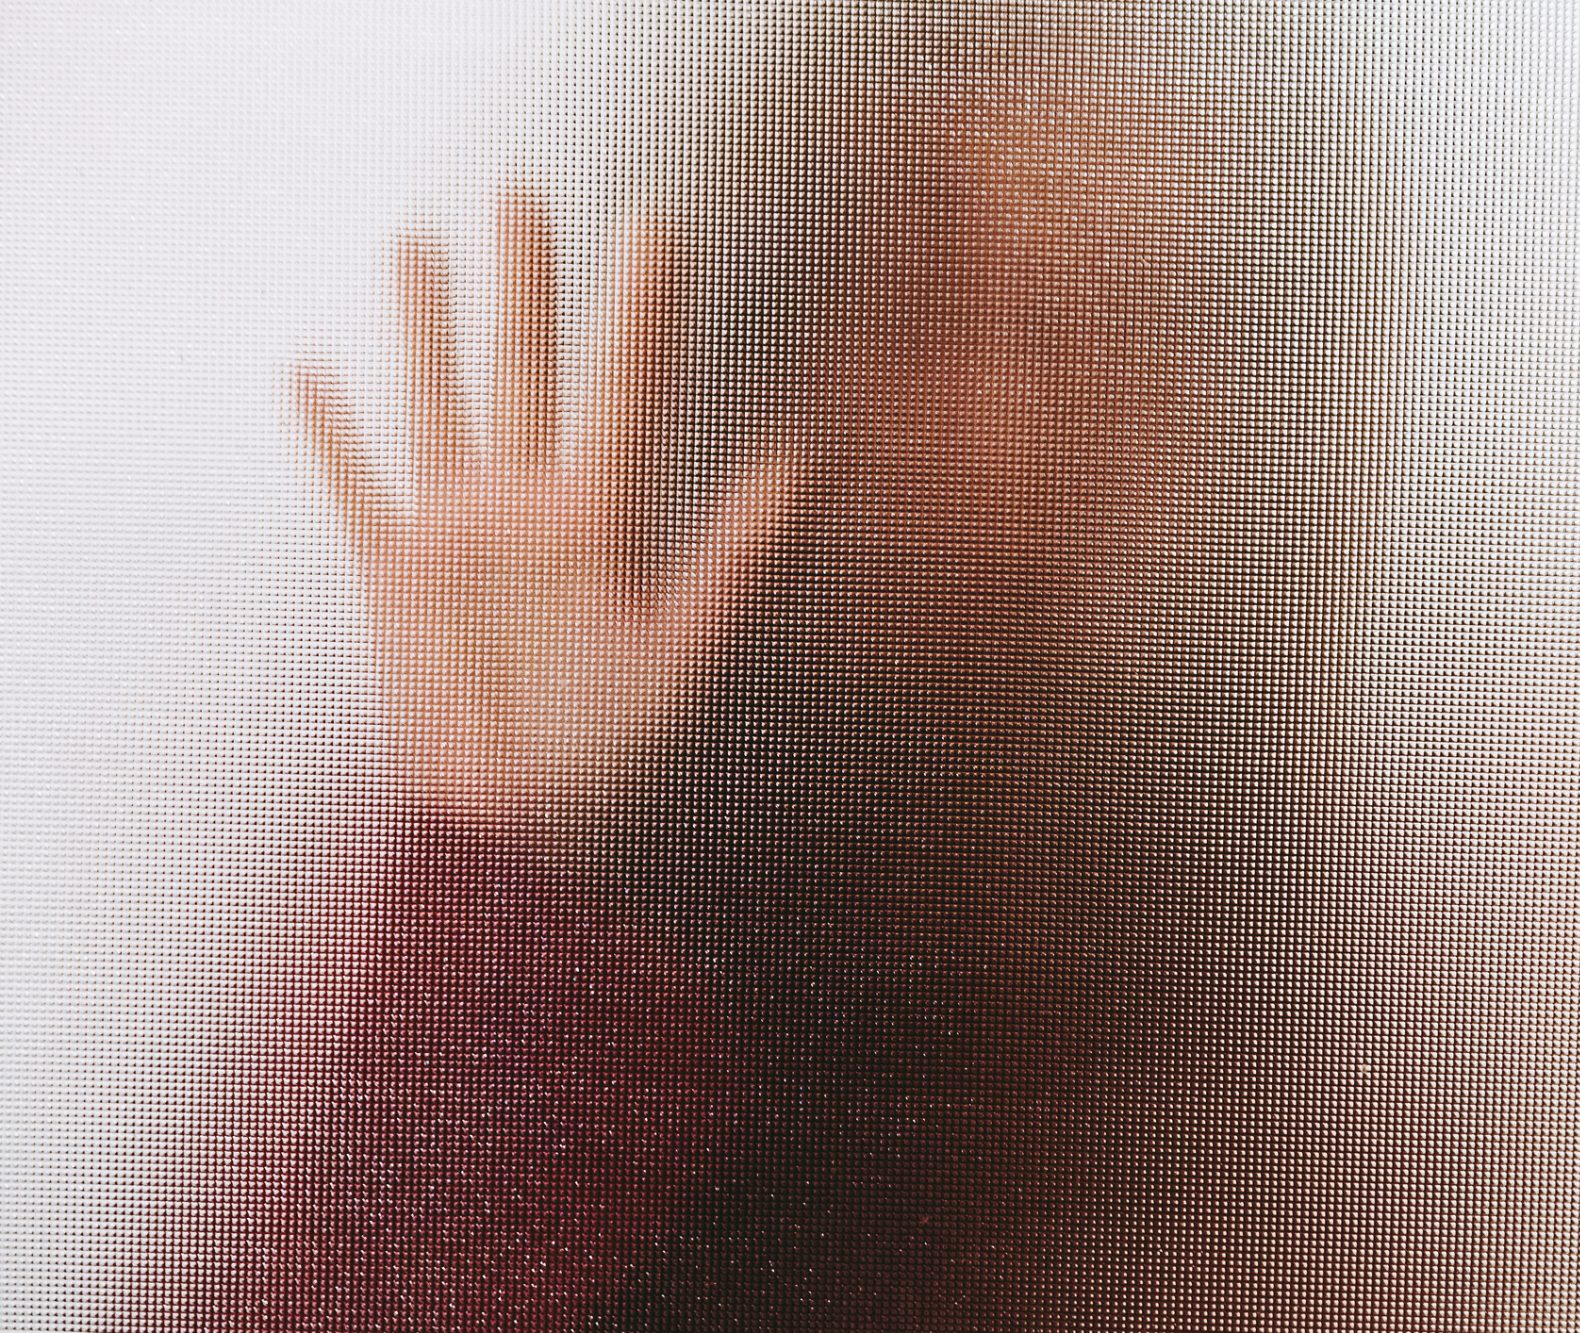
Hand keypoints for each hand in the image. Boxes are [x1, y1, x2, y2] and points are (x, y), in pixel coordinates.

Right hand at [297, 193, 792, 825]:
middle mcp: (530, 513)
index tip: (656, 224)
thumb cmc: (619, 767)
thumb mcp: (686, 656)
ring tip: (420, 244)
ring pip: (440, 406)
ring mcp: (460, 540)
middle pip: (526, 371)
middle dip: (523, 284)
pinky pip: (356, 490)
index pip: (624, 389)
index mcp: (602, 523)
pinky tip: (313, 372)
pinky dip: (331, 437)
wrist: (524, 837)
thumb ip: (739, 556)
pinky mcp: (395, 582)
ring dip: (427, 329)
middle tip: (522, 193)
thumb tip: (807, 461)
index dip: (639, 308)